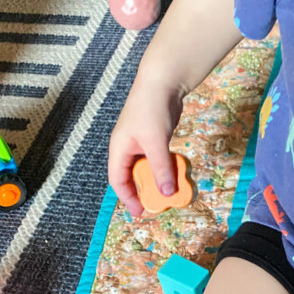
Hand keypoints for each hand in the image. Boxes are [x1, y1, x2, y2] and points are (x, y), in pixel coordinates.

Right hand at [108, 78, 184, 216]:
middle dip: (144, 191)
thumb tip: (166, 192)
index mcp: (119, 149)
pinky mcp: (154, 139)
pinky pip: (158, 160)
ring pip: (147, 169)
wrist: (163, 81)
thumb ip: (161, 168)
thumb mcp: (156, 142)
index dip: (127, 198)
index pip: (118, 180)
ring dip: (157, 180)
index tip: (141, 211)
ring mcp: (141, 144)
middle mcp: (127, 148)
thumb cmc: (151, 108)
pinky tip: (175, 174)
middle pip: (132, 177)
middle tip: (158, 204)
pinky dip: (165, 169)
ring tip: (169, 192)